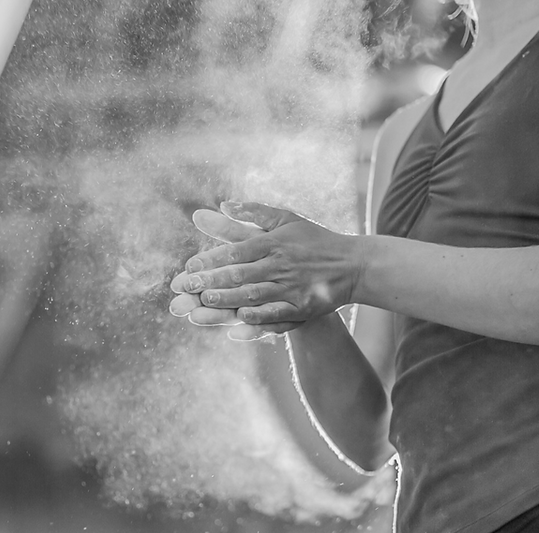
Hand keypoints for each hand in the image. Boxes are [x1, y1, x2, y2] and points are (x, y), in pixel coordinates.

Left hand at [170, 201, 363, 326]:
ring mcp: (292, 287)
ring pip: (254, 295)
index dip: (211, 258)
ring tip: (202, 303)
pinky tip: (237, 321)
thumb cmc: (313, 240)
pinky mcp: (303, 307)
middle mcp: (281, 264)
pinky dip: (257, 319)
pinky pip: (277, 314)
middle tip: (185, 288)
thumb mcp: (285, 219)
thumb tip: (221, 204)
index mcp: (274, 242)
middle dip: (211, 281)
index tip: (189, 266)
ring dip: (227, 300)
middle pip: (241, 274)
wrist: (352, 265)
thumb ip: (253, 213)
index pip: (237, 250)